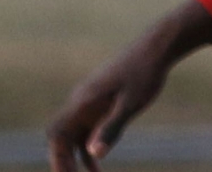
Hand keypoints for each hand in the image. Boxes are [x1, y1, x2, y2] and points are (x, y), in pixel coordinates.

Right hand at [47, 0, 211, 171]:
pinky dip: (87, 150)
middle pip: (60, 137)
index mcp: (82, 102)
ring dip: (74, 159)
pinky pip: (86, 130)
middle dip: (63, 162)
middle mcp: (80, 102)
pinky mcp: (99, 103)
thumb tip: (94, 155)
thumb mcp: (130, 105)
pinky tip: (97, 167)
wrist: (154, 50)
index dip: (57, 158)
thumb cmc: (143, 75)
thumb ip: (111, 129)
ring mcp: (89, 102)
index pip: (57, 134)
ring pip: (72, 135)